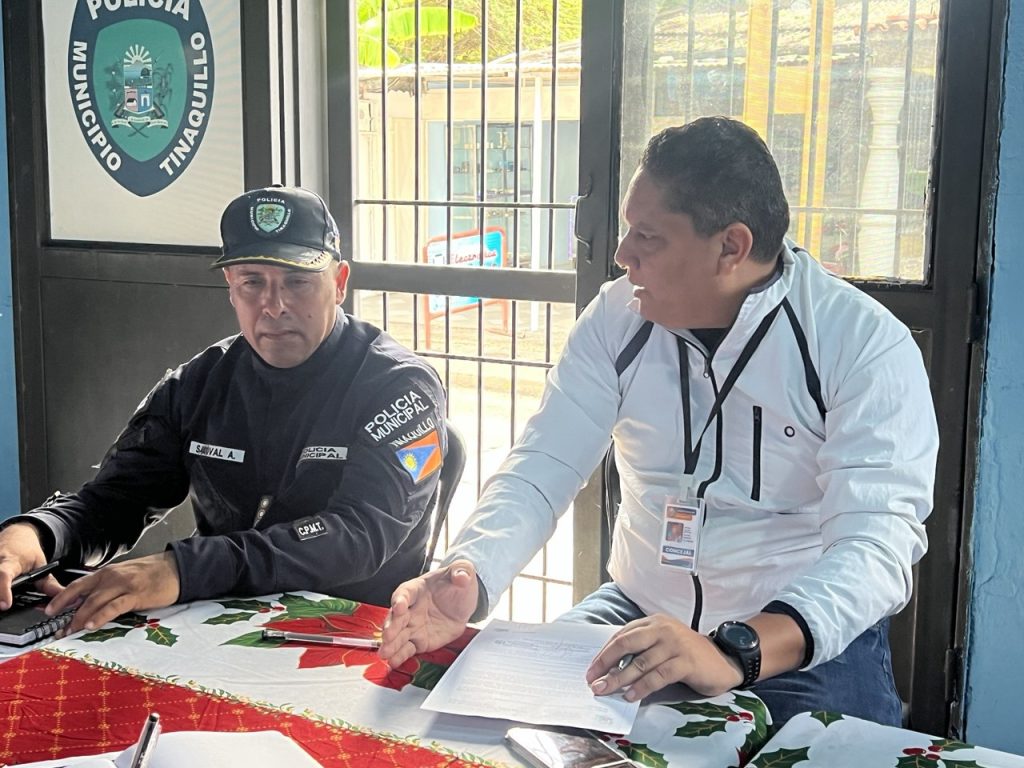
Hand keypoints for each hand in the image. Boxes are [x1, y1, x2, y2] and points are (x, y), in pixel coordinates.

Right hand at [0, 523, 59, 610]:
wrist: (16, 536)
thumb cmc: (27, 552)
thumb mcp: (40, 565)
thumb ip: (48, 583)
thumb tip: (61, 595)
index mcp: (10, 562)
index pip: (4, 575)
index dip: (3, 590)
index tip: (5, 605)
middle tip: (3, 606)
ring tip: (3, 600)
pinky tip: (0, 595)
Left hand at [45, 552, 180, 635]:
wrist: (178, 568)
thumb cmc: (156, 573)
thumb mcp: (127, 575)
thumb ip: (110, 585)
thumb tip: (94, 601)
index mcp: (109, 572)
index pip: (78, 584)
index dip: (62, 598)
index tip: (50, 610)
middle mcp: (113, 577)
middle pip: (84, 596)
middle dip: (69, 615)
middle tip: (60, 629)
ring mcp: (124, 585)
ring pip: (95, 602)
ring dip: (80, 619)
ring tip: (71, 631)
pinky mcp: (136, 595)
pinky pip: (114, 607)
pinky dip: (101, 616)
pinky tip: (93, 625)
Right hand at [379, 559, 478, 667]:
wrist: (463, 603)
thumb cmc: (457, 585)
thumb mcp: (462, 572)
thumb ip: (461, 571)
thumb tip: (462, 575)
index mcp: (417, 589)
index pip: (405, 593)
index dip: (400, 599)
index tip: (398, 606)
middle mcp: (410, 608)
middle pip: (397, 617)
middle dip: (391, 626)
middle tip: (387, 636)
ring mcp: (413, 626)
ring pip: (399, 635)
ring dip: (391, 644)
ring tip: (385, 654)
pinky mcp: (419, 641)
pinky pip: (407, 649)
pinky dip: (400, 656)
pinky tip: (393, 662)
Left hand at [586, 614, 743, 701]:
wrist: (723, 660)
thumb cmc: (687, 654)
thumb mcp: (662, 645)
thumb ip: (642, 649)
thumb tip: (611, 668)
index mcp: (653, 622)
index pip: (622, 636)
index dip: (604, 653)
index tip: (592, 670)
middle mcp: (662, 629)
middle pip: (626, 644)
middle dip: (606, 664)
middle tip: (593, 681)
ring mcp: (674, 644)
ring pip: (640, 662)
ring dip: (620, 679)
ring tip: (606, 690)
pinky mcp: (685, 661)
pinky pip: (658, 675)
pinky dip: (642, 687)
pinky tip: (631, 695)